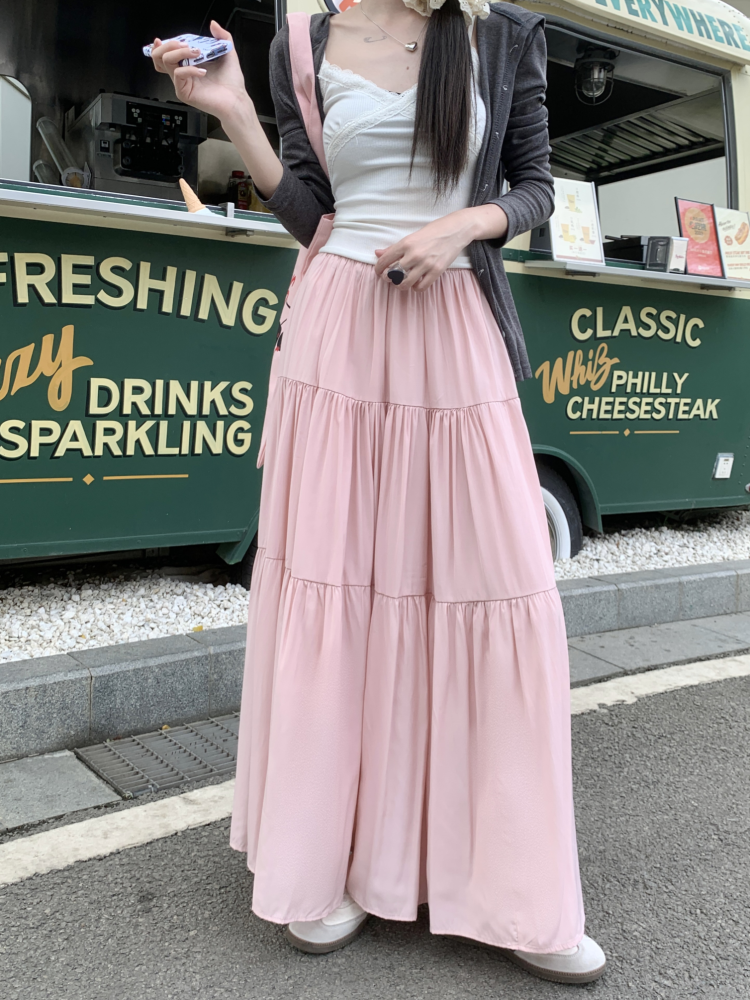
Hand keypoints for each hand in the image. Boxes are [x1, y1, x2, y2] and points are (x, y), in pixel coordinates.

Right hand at [150, 21, 252, 125]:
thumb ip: (222, 36)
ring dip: (180, 52)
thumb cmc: (231, 82)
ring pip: (166, 62)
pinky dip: (189, 69)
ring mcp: (182, 83)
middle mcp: (183, 73)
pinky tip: (203, 71)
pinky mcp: (184, 93)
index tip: (172, 38)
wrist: (237, 99)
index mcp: (188, 64)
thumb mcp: (227, 53)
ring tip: (196, 53)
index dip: (162, 45)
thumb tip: (213, 24)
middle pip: (159, 56)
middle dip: (169, 45)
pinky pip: (178, 75)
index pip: (166, 53)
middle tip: (185, 44)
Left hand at [374, 205, 508, 290]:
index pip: (385, 260)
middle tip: (391, 278)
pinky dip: (416, 288)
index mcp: (406, 243)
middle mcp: (414, 254)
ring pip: (405, 283)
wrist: (457, 229)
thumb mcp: (413, 236)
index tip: (379, 272)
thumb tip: (378, 253)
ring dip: (401, 286)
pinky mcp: (437, 271)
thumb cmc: (434, 231)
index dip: (379, 269)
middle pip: (393, 274)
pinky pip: (421, 287)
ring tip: (403, 282)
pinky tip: (416, 283)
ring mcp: (426, 263)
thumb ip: (395, 247)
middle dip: (389, 278)